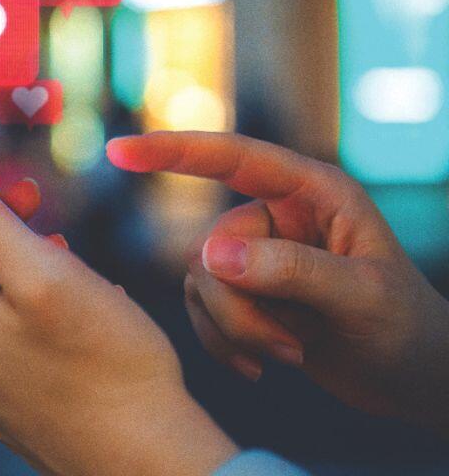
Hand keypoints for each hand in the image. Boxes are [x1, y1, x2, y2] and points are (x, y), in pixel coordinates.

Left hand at [0, 164, 237, 475]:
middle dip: (0, 235)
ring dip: (21, 275)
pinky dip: (31, 316)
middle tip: (53, 230)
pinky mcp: (3, 403)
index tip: (32, 193)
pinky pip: (4, 339)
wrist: (143, 458)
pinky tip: (76, 323)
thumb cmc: (104, 361)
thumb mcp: (43, 271)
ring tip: (74, 275)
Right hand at [107, 131, 448, 432]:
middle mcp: (279, 216)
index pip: (234, 157)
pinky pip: (202, 311)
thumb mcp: (361, 298)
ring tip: (290, 355)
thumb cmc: (408, 332)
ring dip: (238, 330)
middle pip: (212, 246)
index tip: (120, 151)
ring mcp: (259, 256)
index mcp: (314, 192)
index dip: (174, 150)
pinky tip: (264, 369)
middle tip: (290, 347)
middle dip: (240, 306)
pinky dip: (226, 345)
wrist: (413, 384)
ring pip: (202, 283)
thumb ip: (291, 271)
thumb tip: (212, 255)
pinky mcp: (246, 296)